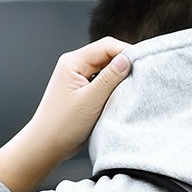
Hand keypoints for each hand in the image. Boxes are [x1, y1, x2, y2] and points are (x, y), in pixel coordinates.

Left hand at [0, 37, 130, 191]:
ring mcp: (76, 78)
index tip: (145, 63)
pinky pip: (101, 81)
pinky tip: (120, 96)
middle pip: (106, 55)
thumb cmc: (63, 125)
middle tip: (142, 76)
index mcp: (73, 62)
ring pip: (105, 69)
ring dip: (119, 76)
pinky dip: (112, 87)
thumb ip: (110, 79)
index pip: (107, 46)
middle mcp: (74, 65)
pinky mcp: (81, 90)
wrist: (46, 145)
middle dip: (124, 64)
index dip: (127, 52)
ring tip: (133, 87)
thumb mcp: (91, 101)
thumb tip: (127, 59)